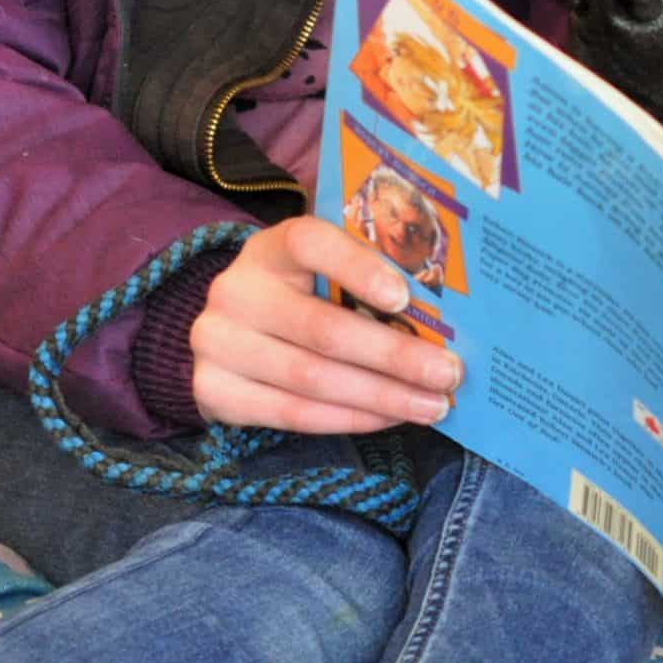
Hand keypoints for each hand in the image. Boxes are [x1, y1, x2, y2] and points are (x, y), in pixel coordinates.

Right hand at [190, 216, 462, 432]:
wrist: (230, 330)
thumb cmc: (302, 291)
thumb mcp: (324, 268)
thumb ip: (369, 269)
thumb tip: (448, 301)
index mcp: (271, 247)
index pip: (311, 243)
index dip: (358, 268)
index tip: (406, 297)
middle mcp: (236, 291)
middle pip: (323, 329)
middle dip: (395, 356)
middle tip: (449, 374)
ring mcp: (217, 343)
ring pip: (312, 379)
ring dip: (381, 396)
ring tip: (432, 406)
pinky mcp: (213, 391)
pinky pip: (291, 414)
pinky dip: (348, 419)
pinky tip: (388, 417)